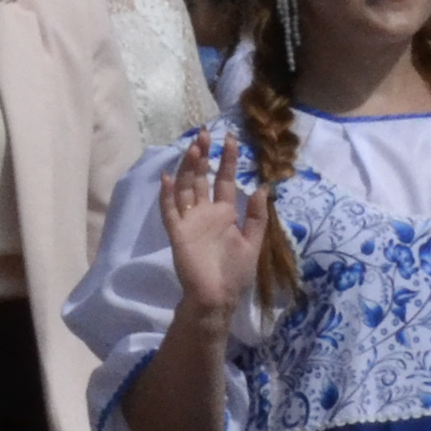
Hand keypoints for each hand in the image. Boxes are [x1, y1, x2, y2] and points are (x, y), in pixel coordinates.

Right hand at [157, 127, 265, 314]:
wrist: (218, 296)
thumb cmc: (235, 272)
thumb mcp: (253, 242)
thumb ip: (256, 216)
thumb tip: (262, 187)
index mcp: (224, 213)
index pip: (224, 179)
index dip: (227, 160)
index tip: (231, 139)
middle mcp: (205, 212)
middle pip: (202, 178)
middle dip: (203, 156)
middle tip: (204, 134)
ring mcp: (190, 221)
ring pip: (186, 188)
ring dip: (188, 169)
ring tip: (192, 148)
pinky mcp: (178, 233)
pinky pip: (170, 211)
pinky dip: (167, 195)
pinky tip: (167, 178)